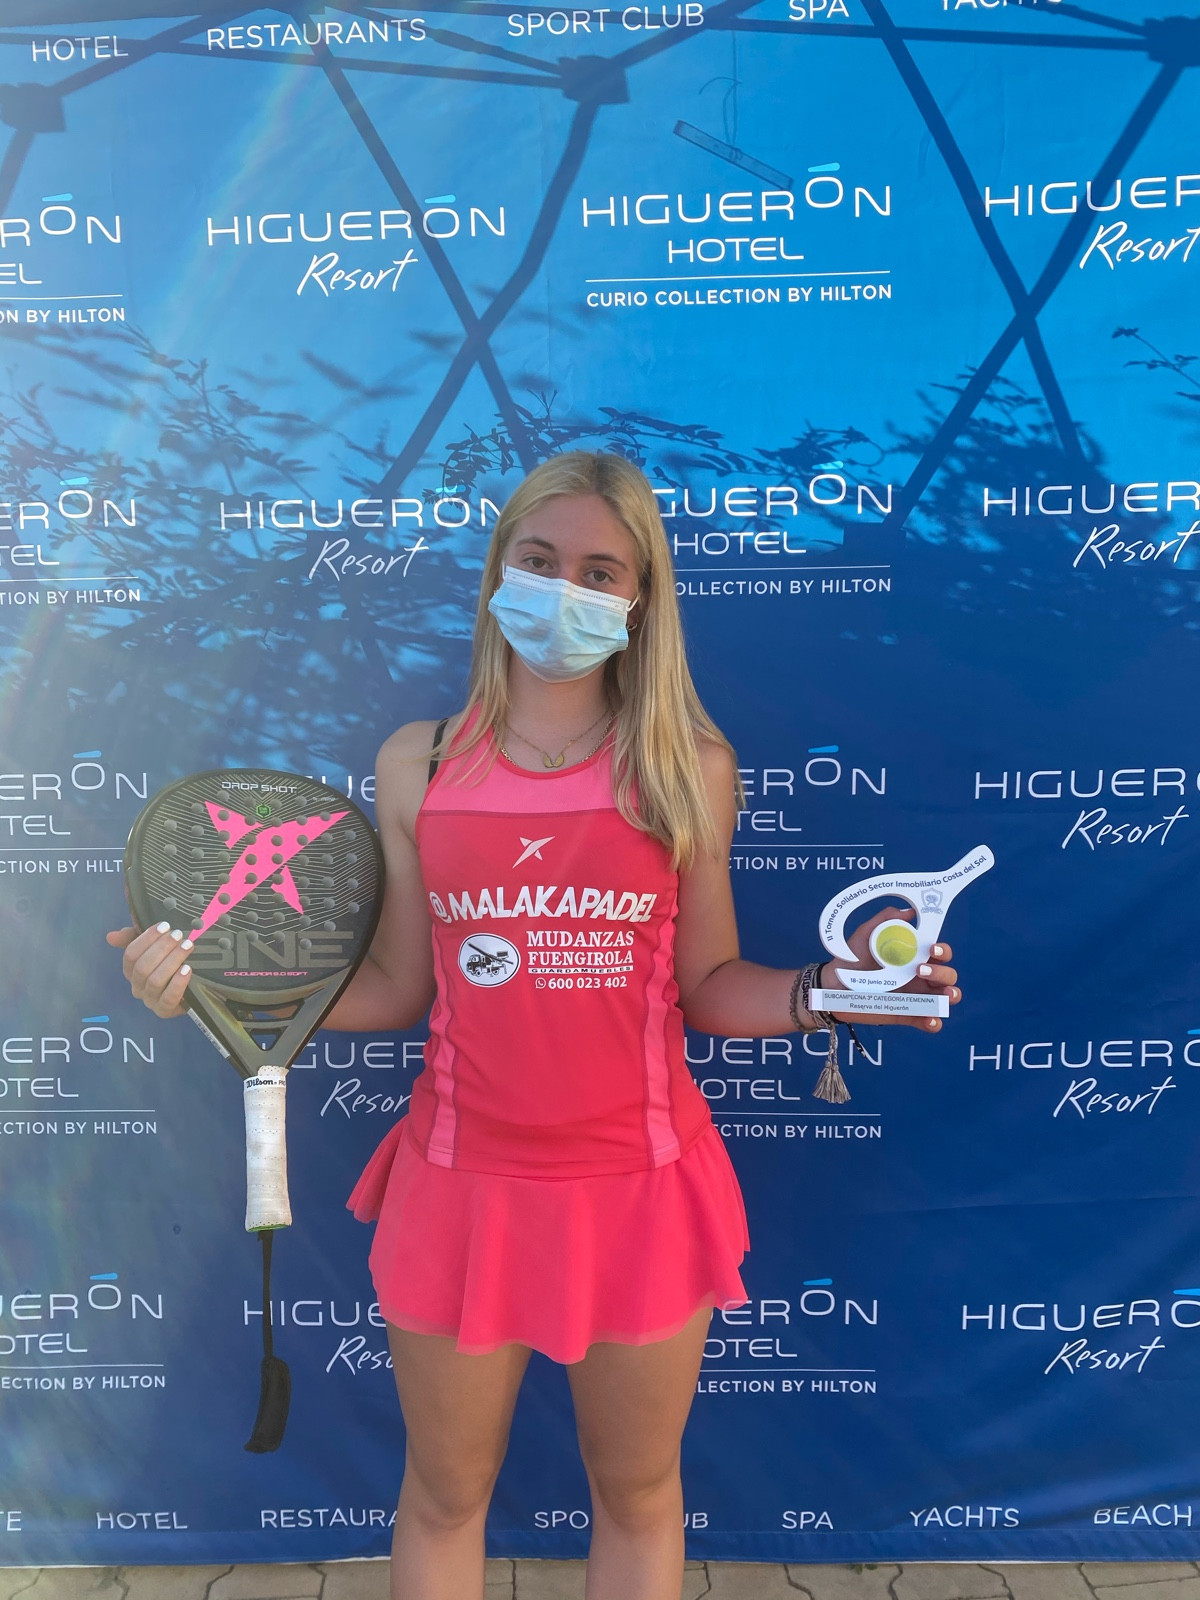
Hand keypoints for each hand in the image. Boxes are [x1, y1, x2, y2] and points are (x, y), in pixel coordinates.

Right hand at [106, 922, 193, 1018]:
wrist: (190, 990)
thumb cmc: (168, 964)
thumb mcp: (153, 947)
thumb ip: (135, 937)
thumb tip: (111, 936)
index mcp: (131, 970)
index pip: (130, 954)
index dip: (147, 938)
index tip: (164, 926)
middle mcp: (137, 986)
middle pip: (142, 967)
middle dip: (162, 948)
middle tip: (178, 935)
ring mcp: (150, 1000)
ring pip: (155, 981)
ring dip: (172, 961)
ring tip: (187, 947)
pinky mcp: (165, 1010)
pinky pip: (169, 998)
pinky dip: (178, 982)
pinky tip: (187, 969)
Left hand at [821, 905, 959, 1033]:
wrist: (833, 984)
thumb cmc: (852, 957)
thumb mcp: (867, 933)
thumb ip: (886, 919)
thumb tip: (909, 911)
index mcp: (914, 956)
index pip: (940, 953)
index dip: (943, 951)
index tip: (931, 950)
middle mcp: (920, 977)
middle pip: (948, 975)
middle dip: (944, 973)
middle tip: (920, 971)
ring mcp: (915, 997)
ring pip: (944, 999)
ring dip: (950, 996)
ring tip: (943, 995)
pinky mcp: (906, 1014)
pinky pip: (928, 1022)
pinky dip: (934, 1022)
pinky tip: (929, 1019)